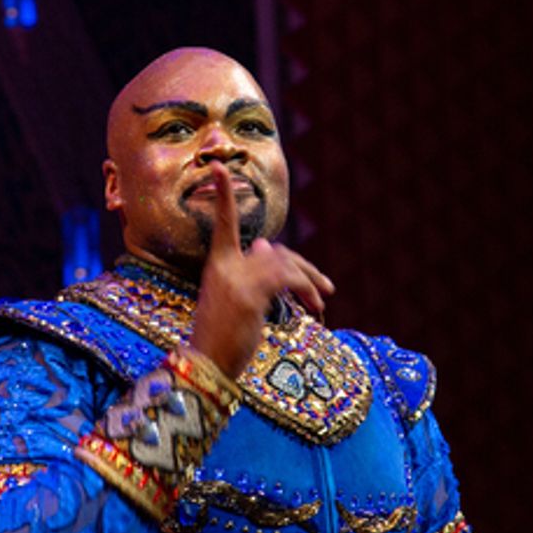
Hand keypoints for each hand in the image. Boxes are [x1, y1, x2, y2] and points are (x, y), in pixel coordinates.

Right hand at [190, 162, 334, 377]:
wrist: (207, 365)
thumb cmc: (220, 338)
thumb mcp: (233, 300)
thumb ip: (251, 271)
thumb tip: (266, 244)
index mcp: (217, 265)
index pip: (223, 223)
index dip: (223, 194)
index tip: (218, 166)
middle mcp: (225, 266)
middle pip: (275, 251)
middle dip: (304, 269)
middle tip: (325, 289)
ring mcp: (236, 278)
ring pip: (286, 265)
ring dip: (309, 284)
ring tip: (321, 304)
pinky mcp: (249, 293)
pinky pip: (287, 279)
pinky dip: (305, 290)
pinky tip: (314, 307)